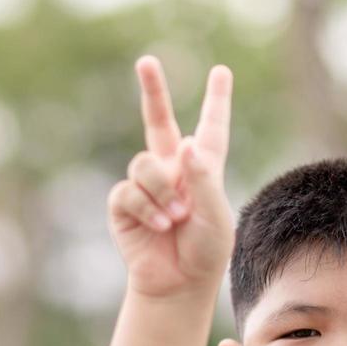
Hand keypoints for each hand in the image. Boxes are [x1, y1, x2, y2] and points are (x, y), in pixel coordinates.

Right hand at [108, 56, 234, 298]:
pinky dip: (147, 208)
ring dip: (161, 190)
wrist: (178, 283)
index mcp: (203, 168)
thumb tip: (183, 142)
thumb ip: (202, 177)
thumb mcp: (216, 214)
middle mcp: (173, 170)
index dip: (216, 100)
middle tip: (146, 61)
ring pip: (145, 164)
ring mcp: (147, 186)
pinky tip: (160, 226)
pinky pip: (130, 191)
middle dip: (152, 90)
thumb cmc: (205, 251)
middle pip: (158, 120)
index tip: (221, 72)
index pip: (211, 128)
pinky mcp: (125, 204)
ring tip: (176, 218)